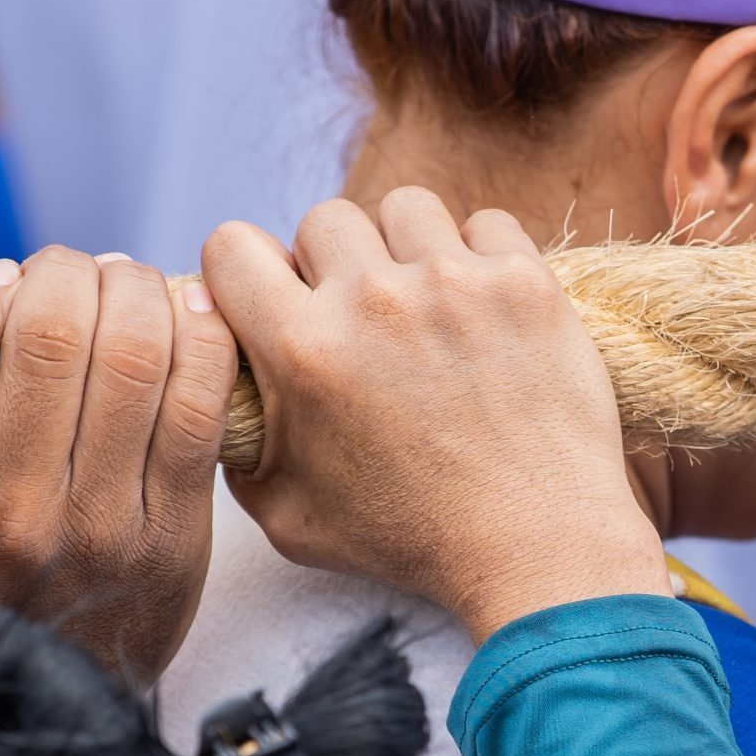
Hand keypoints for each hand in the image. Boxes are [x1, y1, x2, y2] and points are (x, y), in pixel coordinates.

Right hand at [0, 247, 236, 678]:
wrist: (45, 710)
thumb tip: (10, 283)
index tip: (6, 288)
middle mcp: (12, 511)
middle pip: (52, 332)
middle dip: (71, 274)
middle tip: (79, 274)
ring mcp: (102, 526)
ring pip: (135, 351)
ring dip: (138, 293)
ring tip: (129, 287)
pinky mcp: (176, 537)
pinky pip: (200, 402)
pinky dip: (201, 339)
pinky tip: (188, 321)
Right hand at [203, 193, 666, 642]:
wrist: (535, 547)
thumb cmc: (407, 540)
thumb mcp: (285, 514)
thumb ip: (237, 445)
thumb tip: (220, 389)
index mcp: (300, 349)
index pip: (231, 243)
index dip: (244, 270)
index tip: (273, 300)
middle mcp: (370, 300)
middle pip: (321, 218)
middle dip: (331, 261)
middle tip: (357, 315)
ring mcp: (453, 283)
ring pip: (403, 207)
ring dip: (404, 247)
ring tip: (423, 302)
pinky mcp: (524, 282)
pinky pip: (485, 223)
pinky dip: (480, 255)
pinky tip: (481, 308)